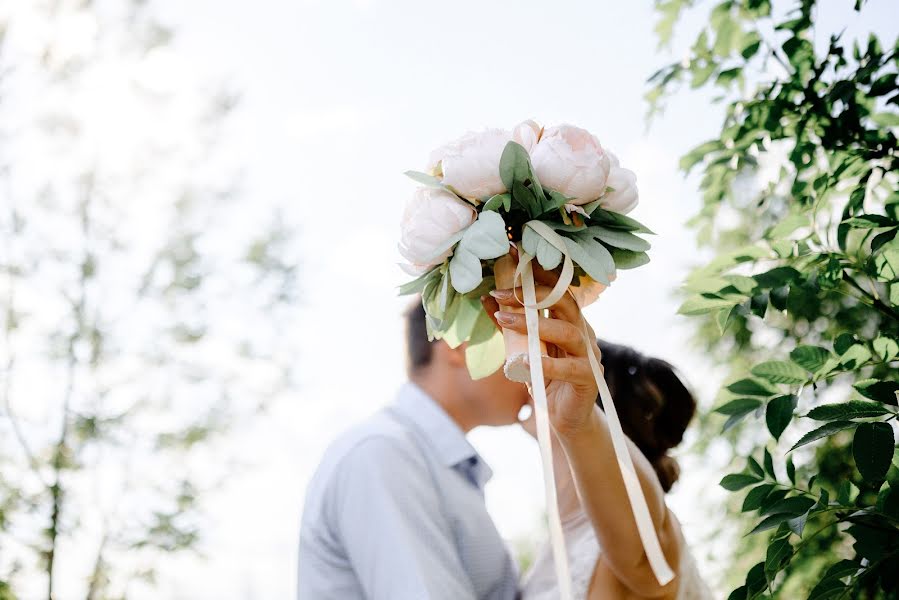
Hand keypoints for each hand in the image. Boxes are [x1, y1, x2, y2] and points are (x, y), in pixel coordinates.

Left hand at [480, 255, 602, 438]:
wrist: (566, 419)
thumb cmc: (546, 380)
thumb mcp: (523, 349)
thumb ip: (509, 326)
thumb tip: (487, 299)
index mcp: (570, 321)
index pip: (558, 288)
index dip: (537, 273)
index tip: (511, 258)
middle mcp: (583, 332)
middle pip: (565, 302)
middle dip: (532, 294)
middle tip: (500, 293)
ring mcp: (589, 355)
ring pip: (567, 331)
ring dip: (533, 324)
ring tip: (504, 320)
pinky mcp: (588, 379)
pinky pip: (569, 368)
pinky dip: (546, 364)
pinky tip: (524, 363)